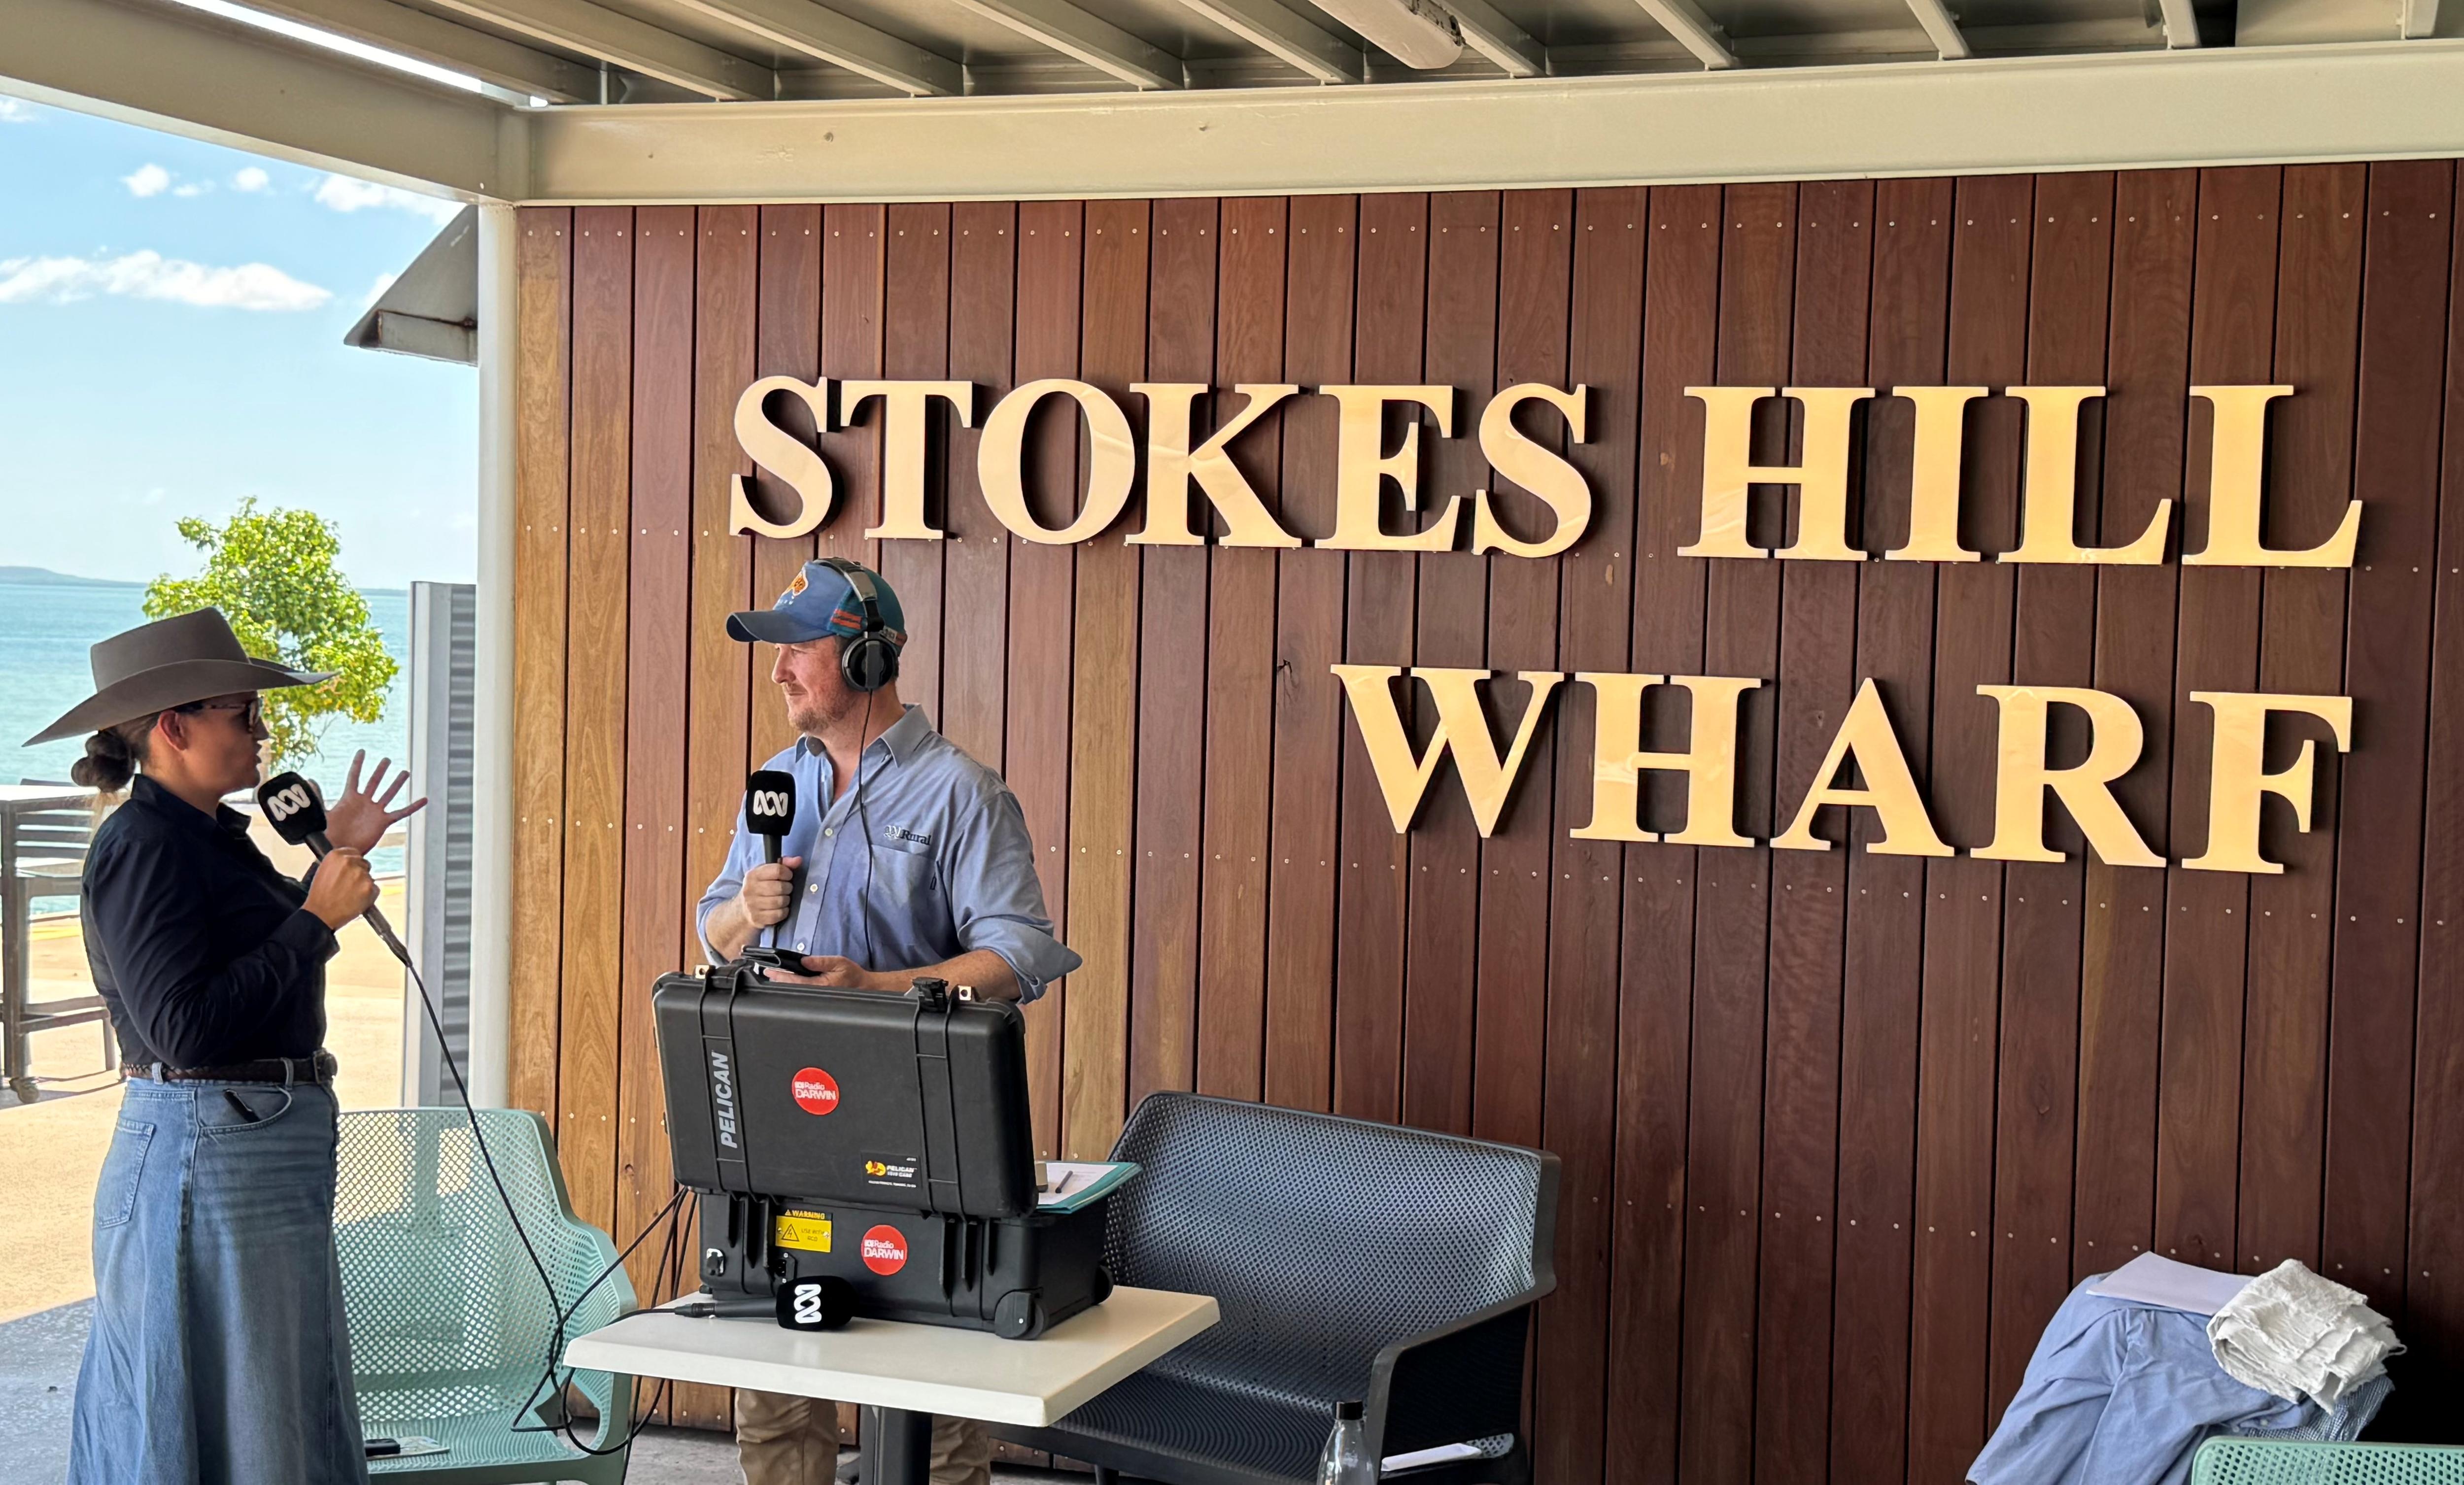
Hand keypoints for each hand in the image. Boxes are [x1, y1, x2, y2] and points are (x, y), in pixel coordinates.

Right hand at [305, 848, 377, 930]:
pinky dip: (369, 895)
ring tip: (350, 895)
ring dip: (364, 885)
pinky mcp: (369, 886)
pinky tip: (357, 901)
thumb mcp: (324, 871)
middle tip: (348, 886)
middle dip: (359, 874)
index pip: (355, 853)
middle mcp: (349, 861)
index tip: (350, 871)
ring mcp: (361, 874)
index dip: (354, 863)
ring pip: (369, 877)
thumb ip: (339, 863)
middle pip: (364, 864)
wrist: (320, 915)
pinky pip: (375, 889)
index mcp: (336, 855)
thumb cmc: (321, 896)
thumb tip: (353, 861)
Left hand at [323, 751, 427, 853]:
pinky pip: (401, 813)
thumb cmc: (328, 833)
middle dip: (380, 770)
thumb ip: (319, 797)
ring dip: (396, 784)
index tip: (362, 751)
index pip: (354, 776)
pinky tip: (424, 800)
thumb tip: (310, 779)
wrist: (338, 850)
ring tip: (405, 772)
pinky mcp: (383, 822)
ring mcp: (375, 811)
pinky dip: (413, 807)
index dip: (358, 764)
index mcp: (349, 798)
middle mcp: (364, 802)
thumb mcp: (322, 813)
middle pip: (374, 782)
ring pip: (388, 794)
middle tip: (386, 759)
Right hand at [736, 857, 801, 928]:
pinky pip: (779, 914)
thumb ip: (784, 864)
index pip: (777, 870)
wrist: (743, 909)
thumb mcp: (768, 872)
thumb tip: (798, 860)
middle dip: (788, 888)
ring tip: (783, 898)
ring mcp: (752, 905)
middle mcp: (750, 889)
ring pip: (780, 901)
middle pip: (780, 887)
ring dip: (786, 900)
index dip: (787, 873)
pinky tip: (780, 908)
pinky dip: (783, 911)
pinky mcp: (757, 918)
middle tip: (786, 889)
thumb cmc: (760, 887)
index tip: (787, 876)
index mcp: (753, 875)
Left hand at [766, 955, 887, 990]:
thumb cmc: (853, 976)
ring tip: (773, 978)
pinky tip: (787, 984)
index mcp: (821, 985)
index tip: (769, 971)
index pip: (795, 981)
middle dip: (778, 981)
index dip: (780, 976)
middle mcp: (817, 994)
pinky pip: (802, 994)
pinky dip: (792, 988)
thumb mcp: (839, 963)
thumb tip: (804, 961)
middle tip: (767, 974)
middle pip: (791, 990)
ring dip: (784, 985)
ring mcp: (817, 998)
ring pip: (796, 993)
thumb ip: (820, 962)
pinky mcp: (819, 999)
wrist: (865, 988)